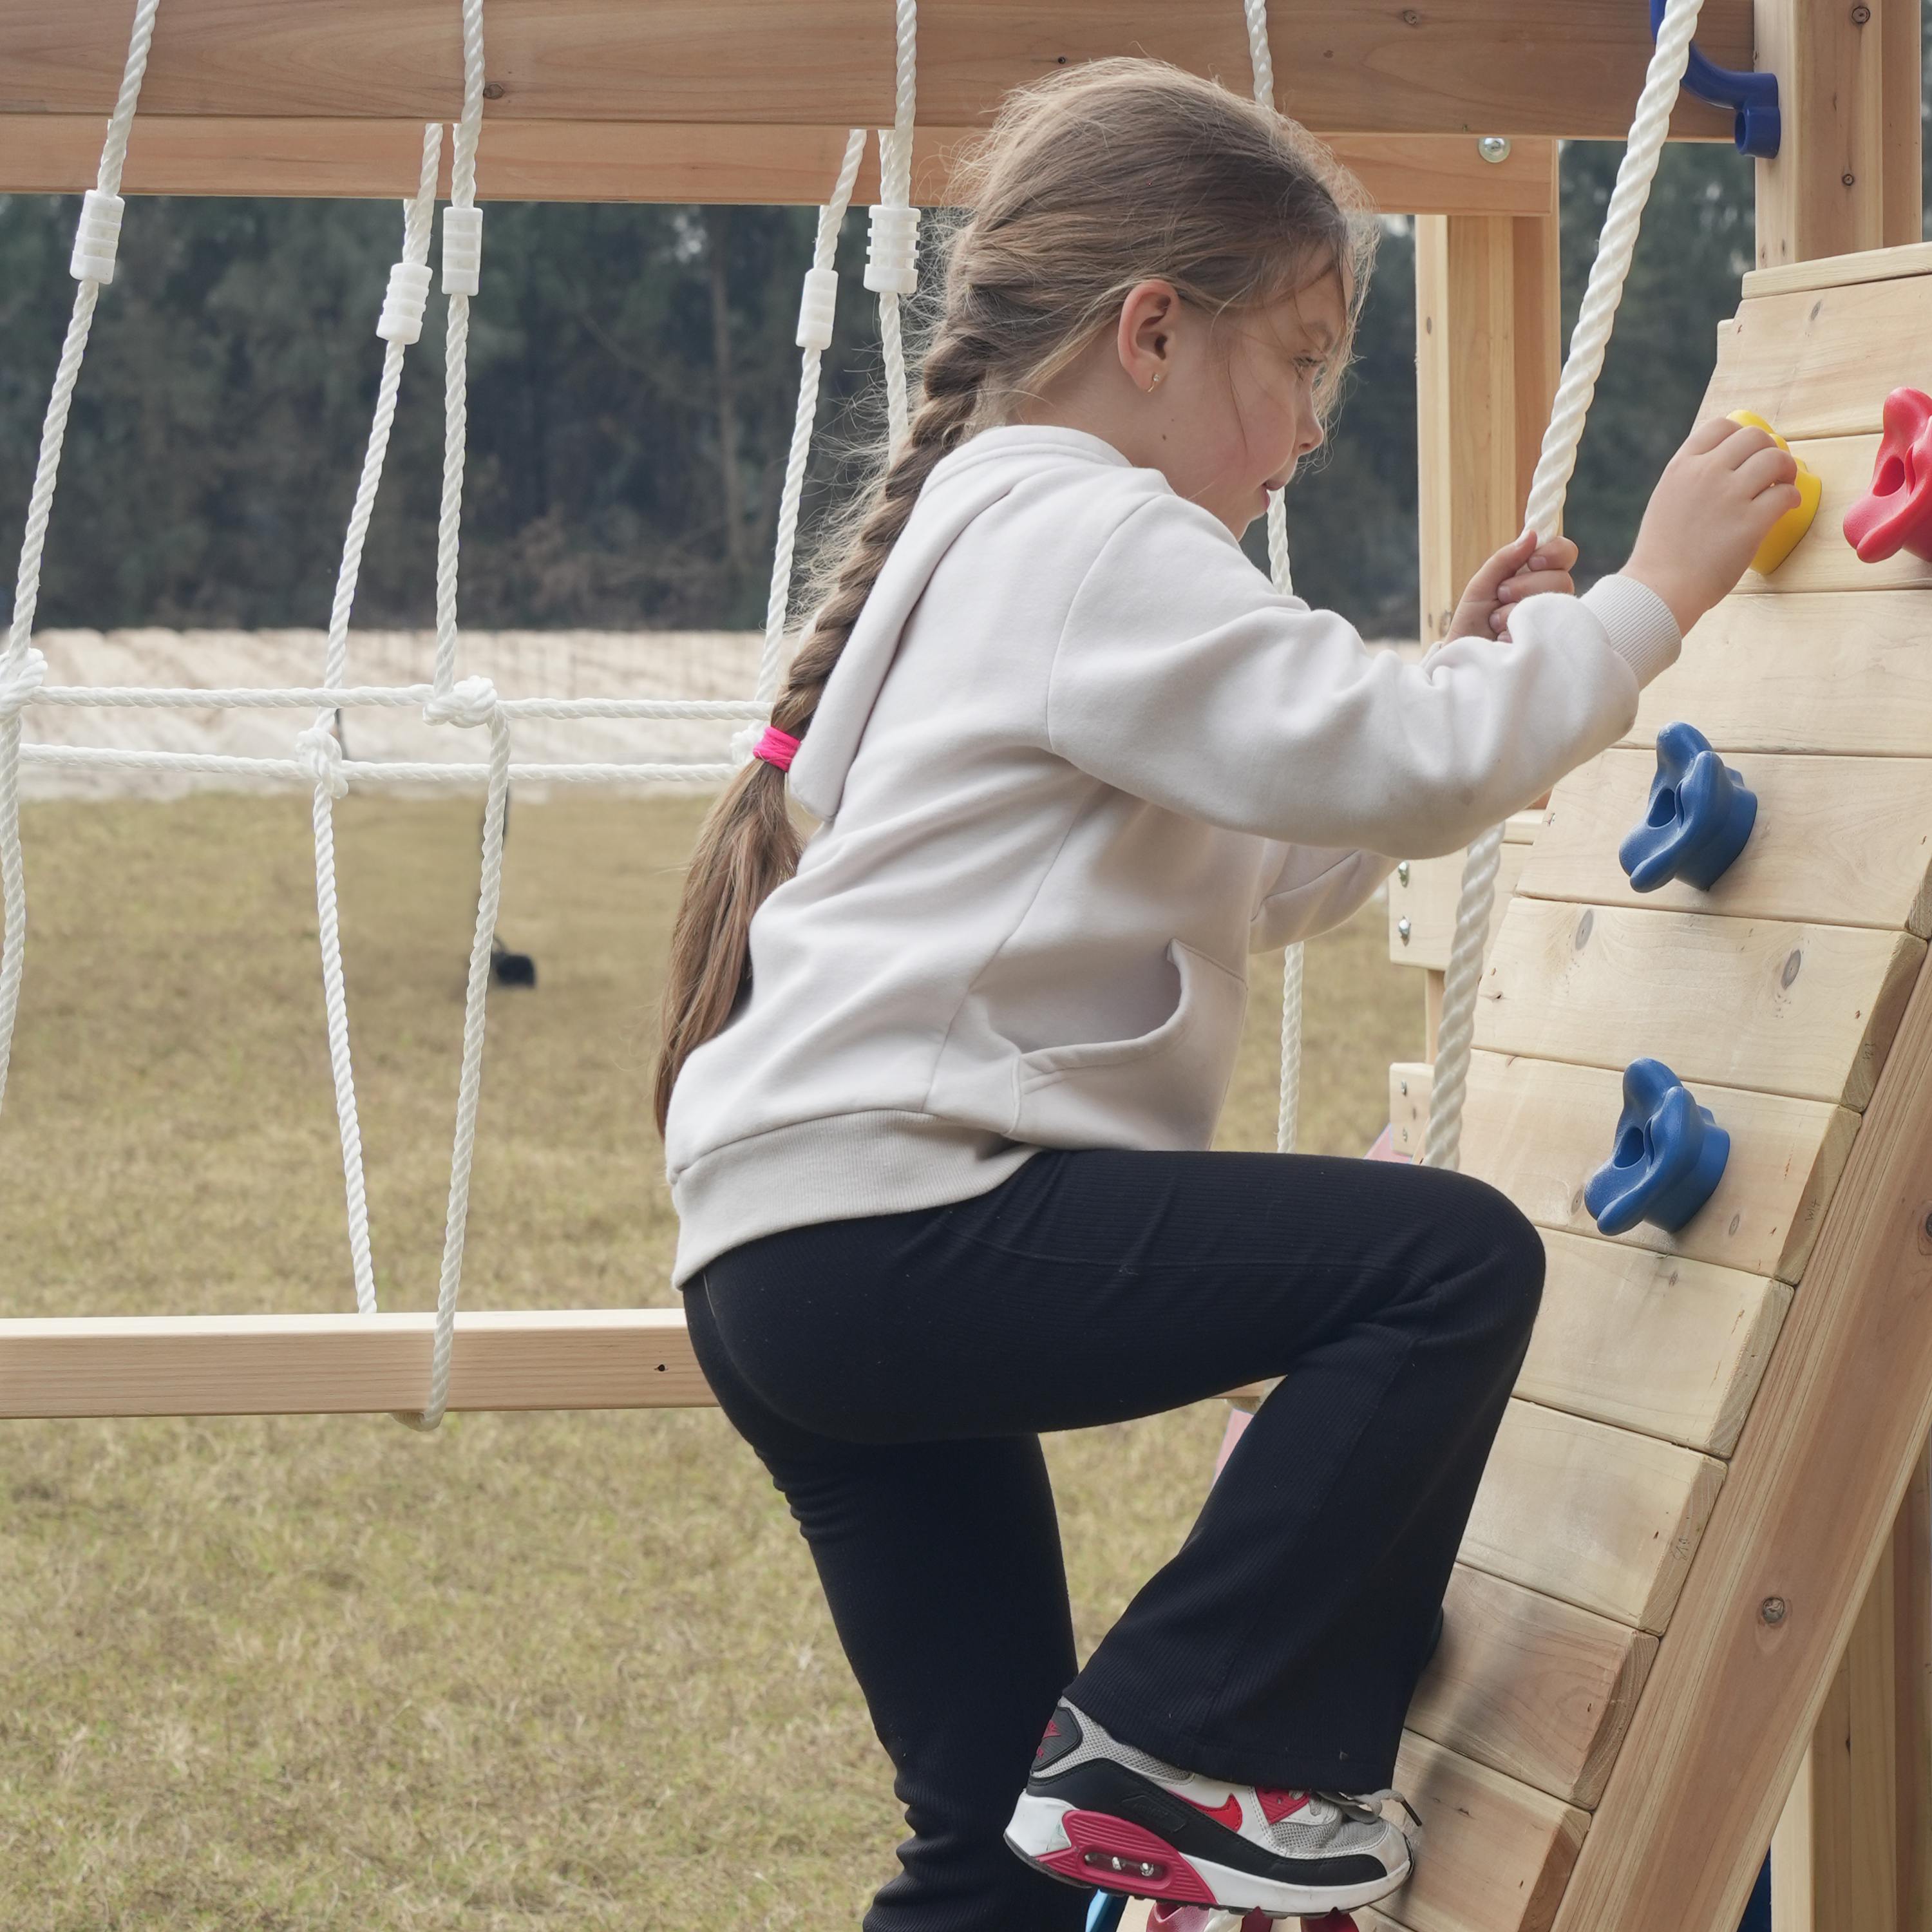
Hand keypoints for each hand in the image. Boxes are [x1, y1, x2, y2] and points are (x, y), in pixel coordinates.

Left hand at [1446, 530, 1578, 642]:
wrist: (1463, 655)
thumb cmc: (1473, 620)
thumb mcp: (1482, 585)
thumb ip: (1504, 560)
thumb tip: (1531, 535)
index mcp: (1538, 575)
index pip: (1564, 552)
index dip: (1554, 552)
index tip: (1532, 561)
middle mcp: (1551, 596)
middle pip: (1561, 577)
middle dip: (1525, 585)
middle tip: (1501, 595)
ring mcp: (1553, 620)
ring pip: (1555, 601)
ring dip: (1517, 609)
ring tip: (1496, 621)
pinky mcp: (1551, 644)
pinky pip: (1545, 629)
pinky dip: (1516, 631)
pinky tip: (1504, 638)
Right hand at [1623, 416, 1800, 633]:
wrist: (1660, 590)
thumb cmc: (1661, 555)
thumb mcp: (1665, 501)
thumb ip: (1689, 480)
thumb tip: (1718, 468)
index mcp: (1681, 467)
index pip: (1720, 426)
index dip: (1741, 435)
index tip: (1747, 451)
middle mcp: (1705, 473)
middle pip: (1753, 437)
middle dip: (1768, 449)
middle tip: (1772, 469)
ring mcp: (1729, 496)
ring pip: (1775, 458)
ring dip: (1787, 468)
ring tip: (1784, 484)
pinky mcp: (1750, 522)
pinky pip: (1785, 494)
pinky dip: (1791, 497)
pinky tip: (1787, 506)